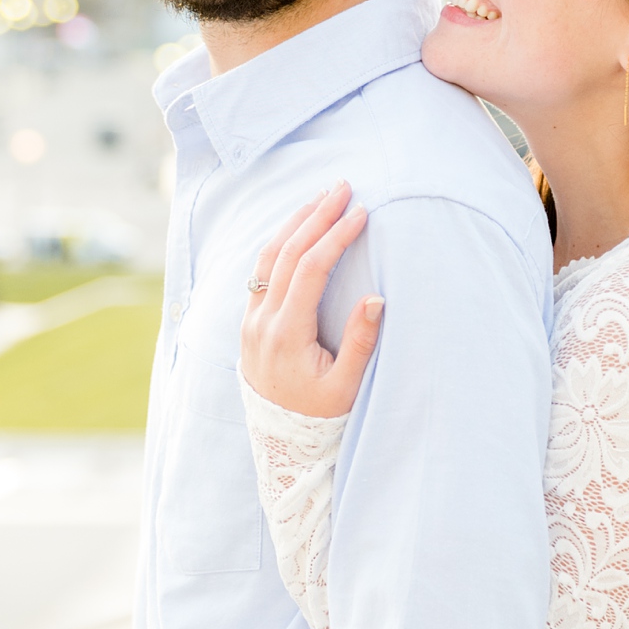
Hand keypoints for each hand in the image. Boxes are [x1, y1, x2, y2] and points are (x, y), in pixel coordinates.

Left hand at [240, 183, 383, 419]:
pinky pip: (261, 271)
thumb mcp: (346, 387)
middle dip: (316, 216)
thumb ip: (360, 342)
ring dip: (295, 224)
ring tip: (321, 198)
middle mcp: (262, 322)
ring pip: (268, 257)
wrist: (281, 442)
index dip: (335, 237)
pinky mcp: (250, 322)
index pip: (309, 270)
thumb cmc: (320, 415)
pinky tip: (298, 229)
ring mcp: (251, 320)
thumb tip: (377, 298)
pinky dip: (281, 243)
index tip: (360, 213)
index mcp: (286, 335)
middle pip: (286, 254)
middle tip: (342, 187)